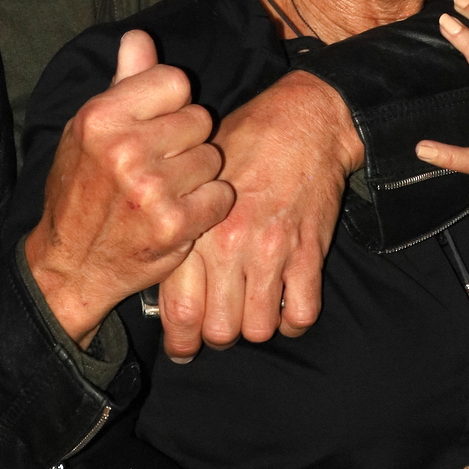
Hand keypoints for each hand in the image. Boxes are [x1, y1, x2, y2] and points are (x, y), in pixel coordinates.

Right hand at [25, 31, 233, 344]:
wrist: (69, 264)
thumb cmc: (80, 191)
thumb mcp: (88, 131)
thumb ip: (123, 82)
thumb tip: (139, 36)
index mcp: (102, 116)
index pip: (175, 81)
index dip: (172, 104)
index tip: (156, 126)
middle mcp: (126, 148)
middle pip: (200, 119)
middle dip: (187, 140)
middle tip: (160, 163)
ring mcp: (153, 188)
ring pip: (213, 157)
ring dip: (198, 174)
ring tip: (167, 189)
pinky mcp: (175, 224)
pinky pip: (221, 195)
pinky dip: (207, 206)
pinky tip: (180, 213)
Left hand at [157, 71, 362, 360]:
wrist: (303, 121)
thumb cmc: (243, 144)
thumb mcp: (194, 174)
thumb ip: (178, 223)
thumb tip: (159, 271)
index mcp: (196, 226)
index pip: (180, 308)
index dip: (180, 341)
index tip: (182, 348)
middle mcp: (231, 244)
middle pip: (220, 329)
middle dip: (218, 338)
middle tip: (219, 329)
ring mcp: (272, 251)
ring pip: (259, 329)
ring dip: (256, 328)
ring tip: (252, 314)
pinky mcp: (310, 251)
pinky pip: (302, 313)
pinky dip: (294, 319)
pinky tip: (287, 305)